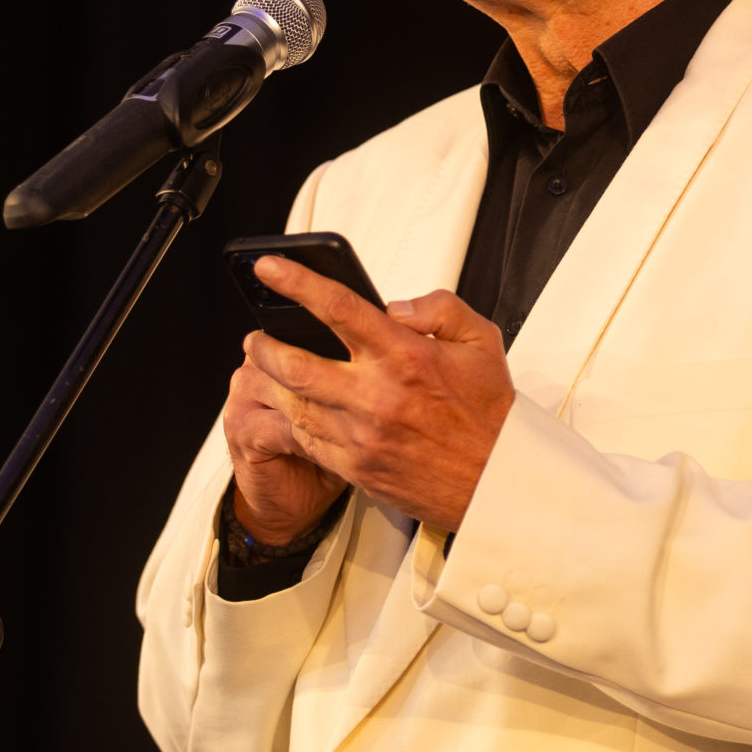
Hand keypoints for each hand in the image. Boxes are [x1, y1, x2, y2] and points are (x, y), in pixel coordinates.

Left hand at [236, 255, 515, 530]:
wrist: (494, 482)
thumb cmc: (487, 416)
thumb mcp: (481, 341)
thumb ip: (440, 308)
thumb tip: (395, 305)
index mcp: (406, 357)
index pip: (339, 308)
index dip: (297, 282)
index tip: (270, 268)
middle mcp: (377, 395)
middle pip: (295, 362)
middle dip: (265, 343)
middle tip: (257, 333)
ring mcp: (361, 434)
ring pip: (291, 402)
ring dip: (268, 380)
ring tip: (264, 365)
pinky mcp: (354, 466)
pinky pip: (305, 438)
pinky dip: (288, 418)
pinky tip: (287, 405)